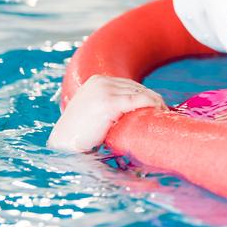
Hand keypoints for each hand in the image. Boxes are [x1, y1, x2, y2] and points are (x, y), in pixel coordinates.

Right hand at [47, 75, 165, 152]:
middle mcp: (101, 82)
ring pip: (141, 92)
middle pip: (137, 87)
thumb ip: (110, 104)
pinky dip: (152, 103)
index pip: (130, 84)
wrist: (64, 146)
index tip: (158, 105)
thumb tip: (133, 109)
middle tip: (163, 111)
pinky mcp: (109, 102)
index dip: (146, 94)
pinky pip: (139, 100)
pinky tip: (159, 111)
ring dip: (154, 102)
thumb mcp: (94, 111)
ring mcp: (105, 91)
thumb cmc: (79, 134)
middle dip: (151, 98)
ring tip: (163, 114)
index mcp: (97, 81)